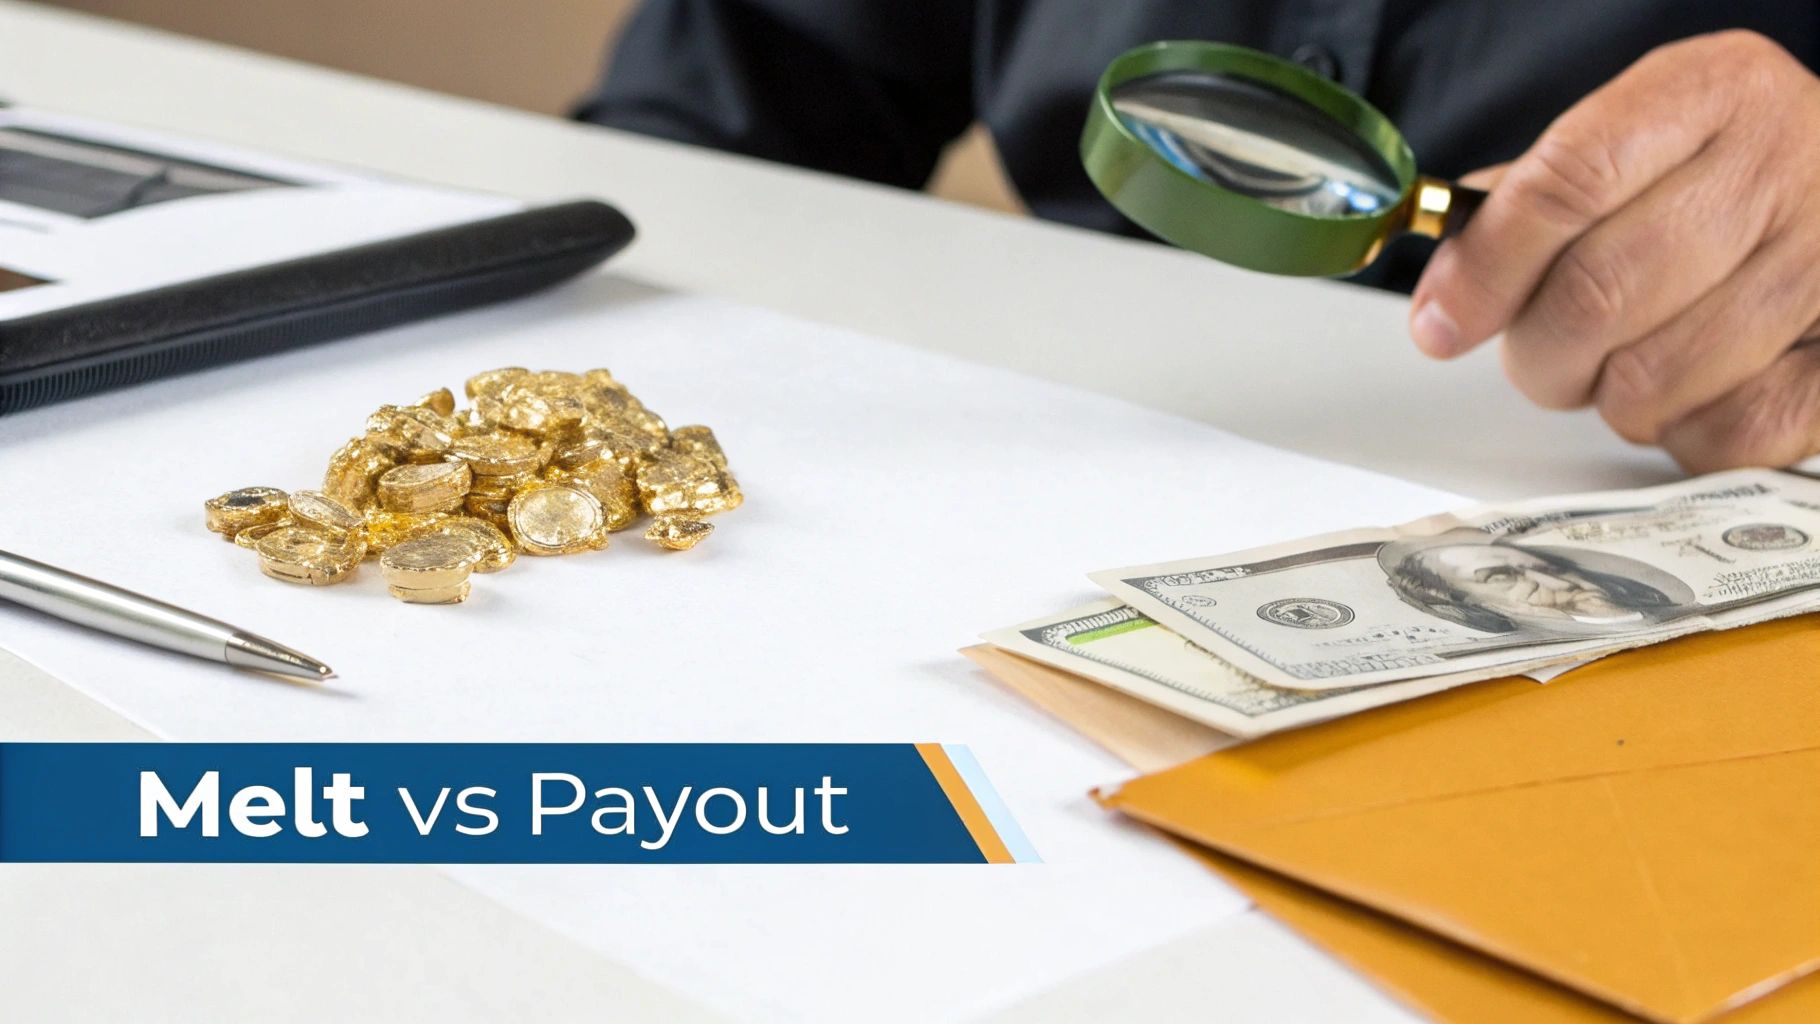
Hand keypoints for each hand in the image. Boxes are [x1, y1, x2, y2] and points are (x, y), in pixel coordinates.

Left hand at [1408, 31, 1819, 471]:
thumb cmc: (1717, 171)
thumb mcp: (1634, 141)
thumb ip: (1534, 201)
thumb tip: (1447, 291)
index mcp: (1710, 92)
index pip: (1567, 182)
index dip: (1486, 267)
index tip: (1440, 323)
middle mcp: (1780, 164)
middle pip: (1598, 294)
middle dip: (1537, 353)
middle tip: (1537, 356)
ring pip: (1654, 377)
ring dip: (1609, 397)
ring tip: (1622, 364)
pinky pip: (1730, 430)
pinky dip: (1682, 432)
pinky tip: (1687, 392)